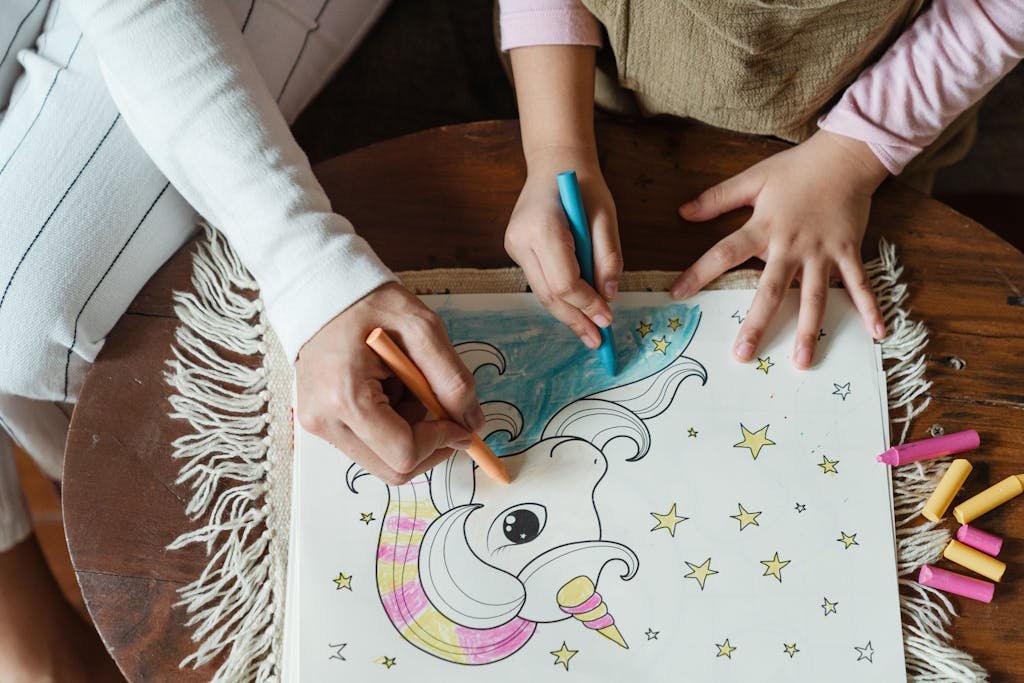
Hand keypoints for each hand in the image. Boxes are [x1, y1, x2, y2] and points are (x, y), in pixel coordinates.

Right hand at [295, 283, 482, 484]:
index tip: (459, 421)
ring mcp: (318, 426)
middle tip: (436, 406)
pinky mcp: (320, 424)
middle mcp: (324, 421)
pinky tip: (389, 391)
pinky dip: (392, 427)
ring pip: (383, 460)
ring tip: (405, 387)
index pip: (404, 452)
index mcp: (346, 397)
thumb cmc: (371, 305)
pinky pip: (369, 445)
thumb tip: (473, 424)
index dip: (441, 441)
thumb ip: (452, 379)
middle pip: (393, 469)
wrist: (323, 293)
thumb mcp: (423, 328)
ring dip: (409, 434)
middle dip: (427, 443)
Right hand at [505, 149, 622, 347]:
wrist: (554, 163)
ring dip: (567, 314)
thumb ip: (608, 258)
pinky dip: (559, 298)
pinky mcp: (515, 250)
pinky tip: (577, 311)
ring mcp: (514, 246)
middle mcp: (521, 240)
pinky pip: (540, 282)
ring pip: (541, 293)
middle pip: (549, 294)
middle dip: (575, 319)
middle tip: (598, 340)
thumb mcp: (606, 217)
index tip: (608, 319)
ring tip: (589, 333)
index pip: (564, 281)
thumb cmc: (584, 186)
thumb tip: (610, 297)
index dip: (587, 304)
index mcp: (543, 228)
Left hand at [672, 130, 889, 368]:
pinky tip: (876, 334)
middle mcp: (792, 245)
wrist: (845, 156)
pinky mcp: (849, 252)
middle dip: (757, 324)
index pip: (725, 253)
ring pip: (814, 297)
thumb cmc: (796, 169)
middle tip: (743, 355)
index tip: (677, 295)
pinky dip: (870, 308)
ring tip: (801, 362)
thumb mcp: (753, 178)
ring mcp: (823, 252)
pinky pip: (860, 284)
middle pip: (770, 290)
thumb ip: (717, 198)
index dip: (699, 273)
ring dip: (809, 330)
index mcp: (764, 227)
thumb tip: (682, 212)